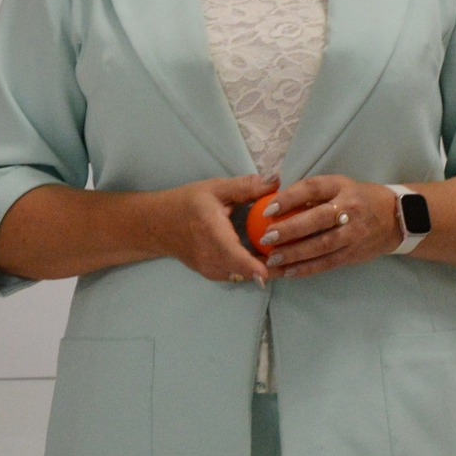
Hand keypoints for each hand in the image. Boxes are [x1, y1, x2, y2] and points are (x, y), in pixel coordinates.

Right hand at [144, 174, 277, 283]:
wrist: (158, 225)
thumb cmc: (187, 203)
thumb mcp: (215, 188)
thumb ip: (246, 186)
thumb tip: (276, 180)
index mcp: (211, 232)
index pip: (234, 255)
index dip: (255, 266)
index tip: (274, 268)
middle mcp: (210, 257)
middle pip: (246, 270)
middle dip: (273, 265)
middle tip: (297, 254)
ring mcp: (210, 269)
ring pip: (244, 275)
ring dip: (266, 268)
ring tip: (289, 256)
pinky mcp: (213, 274)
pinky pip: (238, 275)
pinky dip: (254, 269)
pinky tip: (269, 258)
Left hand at [258, 174, 402, 277]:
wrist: (397, 218)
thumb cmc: (359, 198)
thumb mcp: (339, 186)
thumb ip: (312, 194)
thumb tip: (277, 202)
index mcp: (341, 187)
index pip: (313, 189)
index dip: (289, 198)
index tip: (267, 209)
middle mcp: (349, 210)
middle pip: (317, 220)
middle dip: (290, 230)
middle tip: (266, 237)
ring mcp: (353, 234)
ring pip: (321, 246)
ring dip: (294, 255)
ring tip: (272, 260)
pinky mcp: (354, 254)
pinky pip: (327, 263)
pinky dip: (307, 269)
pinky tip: (289, 272)